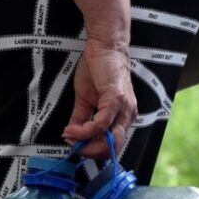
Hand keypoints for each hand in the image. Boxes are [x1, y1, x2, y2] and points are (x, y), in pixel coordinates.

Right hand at [62, 38, 135, 158]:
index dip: (94, 150)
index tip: (76, 146)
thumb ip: (81, 118)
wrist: (105, 47)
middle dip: (91, 152)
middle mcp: (127, 115)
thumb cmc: (98, 69)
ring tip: (71, 137)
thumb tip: (72, 134)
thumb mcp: (86, 99)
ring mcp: (124, 108)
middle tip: (74, 147)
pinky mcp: (116, 99)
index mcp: (123, 117)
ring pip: (110, 140)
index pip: (113, 145)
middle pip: (113, 147)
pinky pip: (102, 123)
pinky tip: (73, 129)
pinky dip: (86, 130)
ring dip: (88, 144)